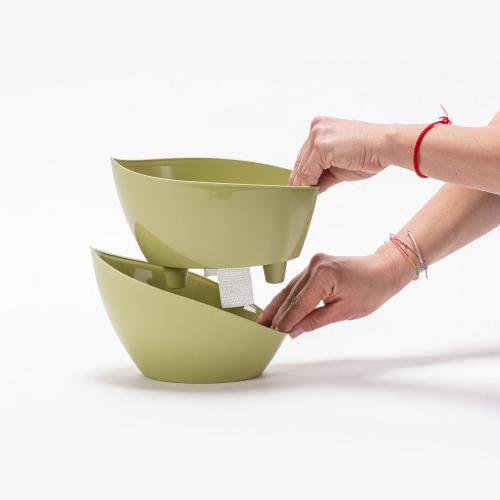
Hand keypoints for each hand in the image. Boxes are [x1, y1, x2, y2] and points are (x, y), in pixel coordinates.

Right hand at [257, 244, 413, 337]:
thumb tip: (293, 331)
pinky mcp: (315, 266)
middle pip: (290, 295)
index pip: (298, 304)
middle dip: (276, 314)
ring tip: (263, 320)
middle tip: (261, 329)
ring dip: (278, 305)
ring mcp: (313, 263)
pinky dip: (289, 297)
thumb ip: (315, 321)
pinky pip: (297, 284)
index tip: (273, 334)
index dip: (285, 321)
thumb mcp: (343, 312)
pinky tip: (278, 308)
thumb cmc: (371, 290)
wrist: (383, 271)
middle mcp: (314, 265)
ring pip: (290, 289)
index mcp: (323, 275)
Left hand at [289, 116, 389, 191]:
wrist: (385, 146)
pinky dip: (308, 184)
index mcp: (320, 127)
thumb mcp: (339, 164)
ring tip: (303, 197)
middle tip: (297, 195)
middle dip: (299, 181)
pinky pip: (308, 171)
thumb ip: (322, 174)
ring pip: (303, 168)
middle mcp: (316, 127)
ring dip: (303, 185)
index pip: (304, 155)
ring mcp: (318, 135)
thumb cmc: (368, 153)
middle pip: (301, 161)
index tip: (299, 187)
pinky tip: (310, 193)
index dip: (301, 174)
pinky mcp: (321, 146)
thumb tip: (311, 187)